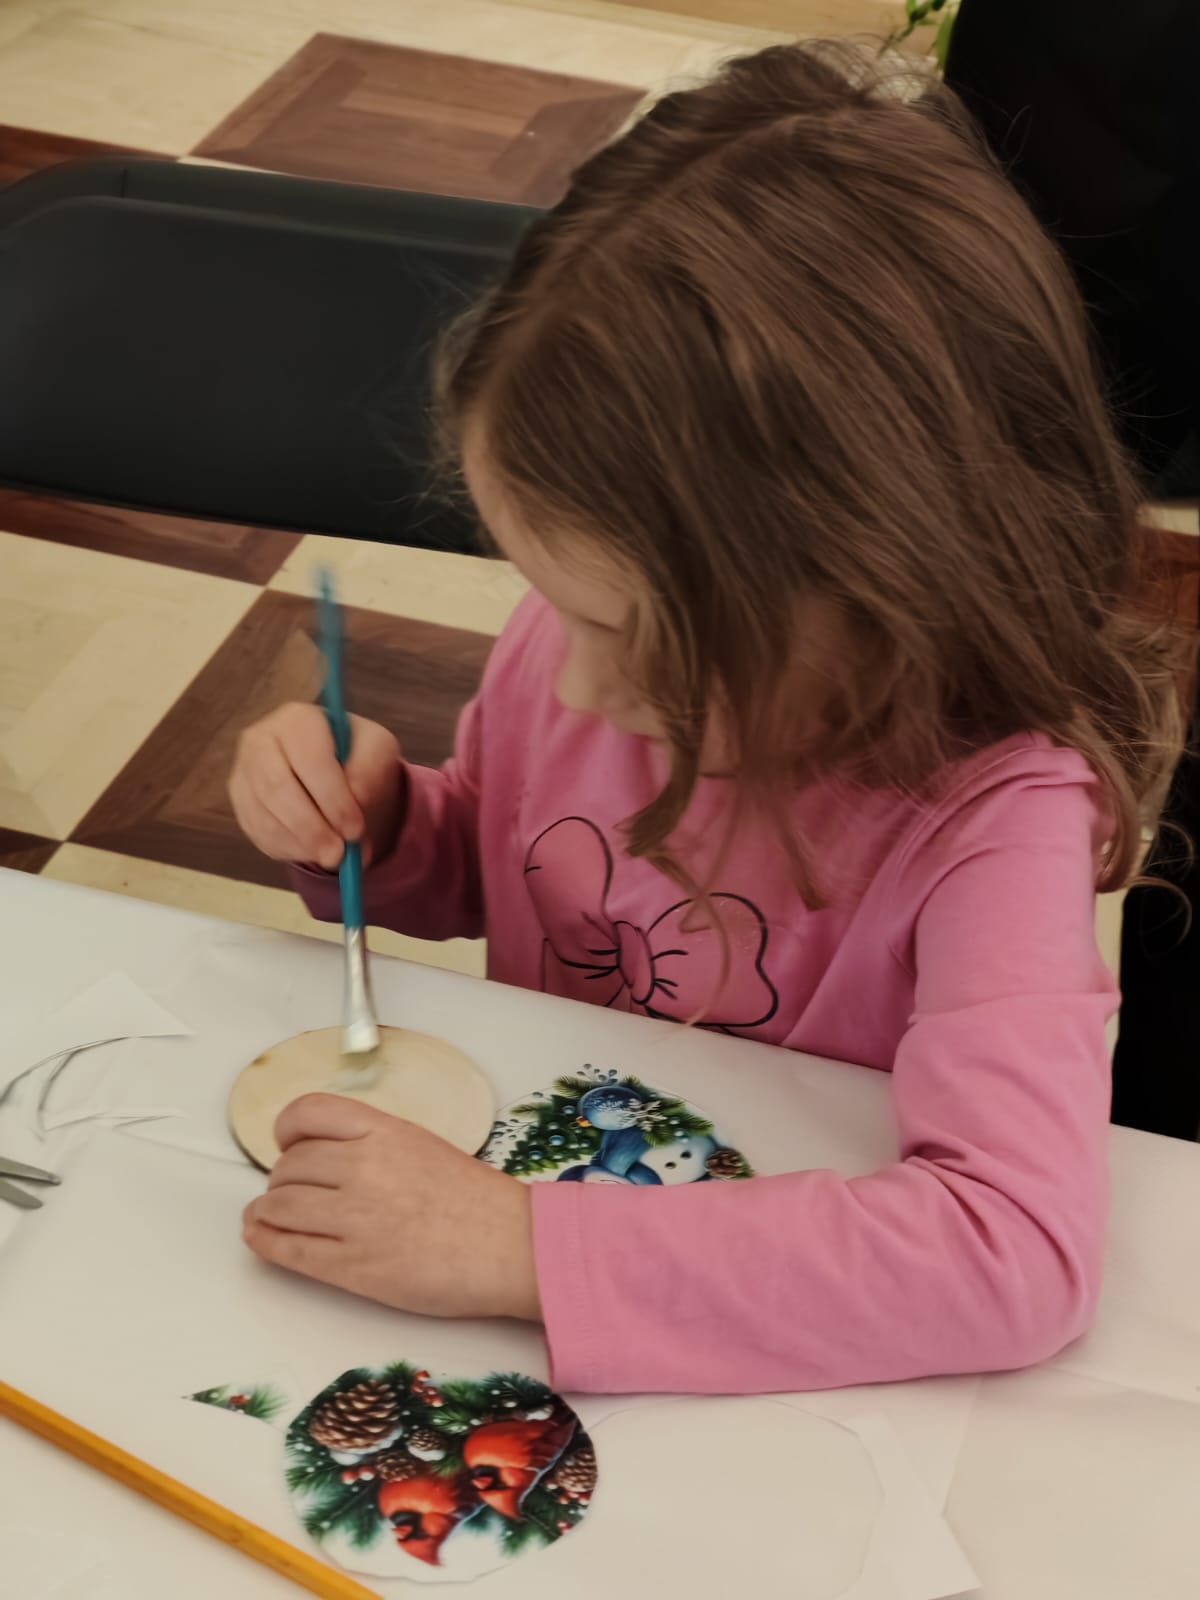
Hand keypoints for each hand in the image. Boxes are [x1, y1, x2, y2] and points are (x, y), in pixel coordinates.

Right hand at [229, 703, 403, 870]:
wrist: (332, 764)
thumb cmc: (355, 754)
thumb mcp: (376, 752)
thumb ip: (369, 773)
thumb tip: (352, 808)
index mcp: (298, 719)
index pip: (309, 759)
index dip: (332, 798)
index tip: (355, 828)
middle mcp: (261, 739)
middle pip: (277, 788)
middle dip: (312, 828)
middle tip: (339, 854)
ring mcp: (244, 770)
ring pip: (264, 814)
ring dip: (300, 843)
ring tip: (331, 856)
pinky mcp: (239, 800)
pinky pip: (257, 831)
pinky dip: (286, 848)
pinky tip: (311, 851)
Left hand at [242, 1095, 541, 1321]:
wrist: (512, 1248)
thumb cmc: (477, 1200)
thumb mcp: (423, 1146)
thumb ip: (375, 1144)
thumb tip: (325, 1157)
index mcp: (384, 1131)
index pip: (308, 1112)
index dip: (287, 1129)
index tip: (288, 1143)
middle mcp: (363, 1167)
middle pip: (289, 1164)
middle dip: (283, 1177)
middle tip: (291, 1190)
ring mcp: (354, 1218)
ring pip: (280, 1205)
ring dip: (268, 1209)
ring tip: (268, 1214)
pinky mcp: (352, 1267)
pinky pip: (288, 1249)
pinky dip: (265, 1241)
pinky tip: (261, 1236)